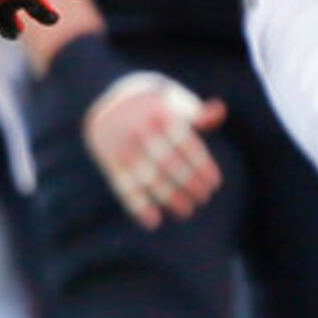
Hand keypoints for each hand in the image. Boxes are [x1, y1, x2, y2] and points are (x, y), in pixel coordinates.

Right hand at [83, 70, 228, 229]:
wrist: (98, 96)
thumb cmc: (148, 102)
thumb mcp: (171, 98)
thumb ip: (196, 111)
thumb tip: (219, 111)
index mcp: (160, 114)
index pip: (185, 145)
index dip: (201, 166)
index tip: (214, 184)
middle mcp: (141, 130)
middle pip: (168, 163)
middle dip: (188, 184)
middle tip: (203, 198)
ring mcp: (123, 147)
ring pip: (149, 178)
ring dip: (169, 198)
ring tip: (186, 211)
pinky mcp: (109, 160)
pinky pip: (124, 186)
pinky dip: (137, 206)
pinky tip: (152, 221)